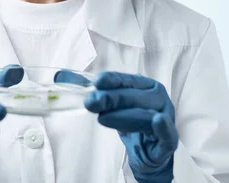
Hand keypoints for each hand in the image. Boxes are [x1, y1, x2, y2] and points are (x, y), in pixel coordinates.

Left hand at [58, 71, 178, 182]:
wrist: (148, 152)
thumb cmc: (130, 121)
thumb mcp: (109, 105)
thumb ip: (87, 90)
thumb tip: (59, 76)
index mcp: (145, 86)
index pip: (127, 80)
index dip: (112, 80)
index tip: (96, 82)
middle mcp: (158, 98)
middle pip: (136, 96)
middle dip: (112, 98)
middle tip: (90, 102)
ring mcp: (166, 118)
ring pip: (147, 114)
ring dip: (125, 115)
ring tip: (103, 119)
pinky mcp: (169, 140)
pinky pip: (168, 133)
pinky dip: (164, 128)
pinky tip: (157, 121)